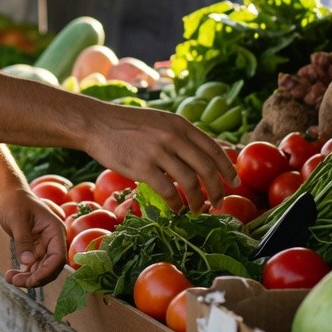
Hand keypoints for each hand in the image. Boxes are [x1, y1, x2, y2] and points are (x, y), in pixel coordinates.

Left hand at [0, 188, 66, 288]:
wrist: (9, 194)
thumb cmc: (14, 201)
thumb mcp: (17, 219)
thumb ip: (23, 240)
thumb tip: (28, 262)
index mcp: (55, 230)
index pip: (58, 257)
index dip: (47, 272)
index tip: (31, 280)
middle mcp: (53, 240)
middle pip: (51, 267)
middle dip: (35, 278)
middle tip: (14, 281)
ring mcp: (45, 245)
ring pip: (41, 269)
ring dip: (27, 277)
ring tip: (9, 278)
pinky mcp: (35, 249)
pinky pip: (33, 266)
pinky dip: (24, 272)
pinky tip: (11, 275)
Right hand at [77, 100, 238, 210]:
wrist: (96, 124)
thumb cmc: (126, 125)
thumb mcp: (159, 122)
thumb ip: (179, 135)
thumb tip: (202, 155)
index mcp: (179, 124)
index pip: (213, 148)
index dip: (228, 167)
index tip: (235, 181)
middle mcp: (173, 136)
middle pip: (207, 168)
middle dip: (218, 189)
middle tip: (220, 202)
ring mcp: (158, 152)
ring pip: (191, 183)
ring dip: (199, 201)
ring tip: (198, 209)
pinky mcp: (142, 167)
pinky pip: (168, 191)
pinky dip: (176, 204)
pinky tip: (176, 209)